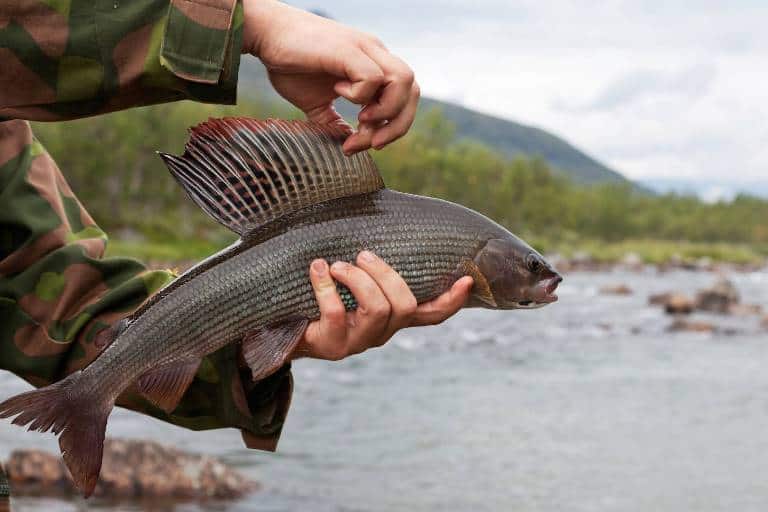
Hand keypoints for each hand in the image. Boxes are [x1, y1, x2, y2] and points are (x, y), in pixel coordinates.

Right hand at [241, 0, 419, 154]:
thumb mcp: (316, 102)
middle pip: (413, 91)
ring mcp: (365, 49)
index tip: (360, 144)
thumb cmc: (289, 64)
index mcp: (374, 66)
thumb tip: (346, 146)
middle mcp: (376, 55)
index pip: (406, 99)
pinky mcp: (349, 49)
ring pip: (404, 81)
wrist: (267, 34)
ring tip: (360, 119)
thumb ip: (334, 121)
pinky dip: (360, 95)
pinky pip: (373, 77)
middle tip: (370, 143)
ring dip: (386, 111)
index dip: (392, 127)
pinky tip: (337, 92)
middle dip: (397, 126)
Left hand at [292, 251, 472, 360]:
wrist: (285, 326)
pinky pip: (337, 313)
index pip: (432, 315)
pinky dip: (325, 285)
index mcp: (393, 317)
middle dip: (385, 273)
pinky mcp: (334, 346)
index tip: (466, 279)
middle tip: (363, 254)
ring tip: (337, 264)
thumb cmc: (323, 293)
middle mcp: (382, 333)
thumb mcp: (352, 280)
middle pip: (405, 305)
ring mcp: (359, 342)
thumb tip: (379, 206)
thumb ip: (371, 263)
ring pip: (378, 309)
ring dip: (357, 278)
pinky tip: (317, 268)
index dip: (452, 300)